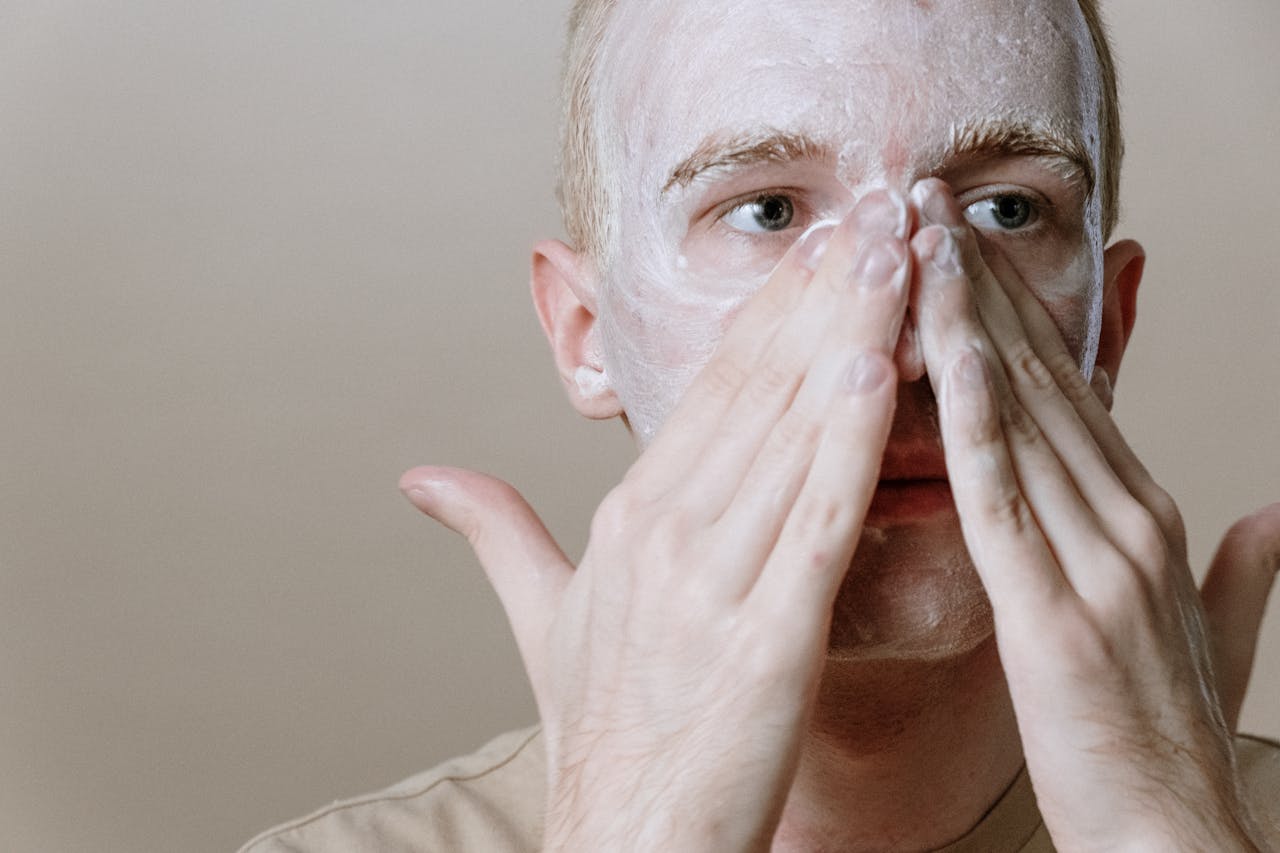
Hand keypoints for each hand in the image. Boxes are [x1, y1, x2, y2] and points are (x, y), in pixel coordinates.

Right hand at [401, 190, 912, 850]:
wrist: (628, 843)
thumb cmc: (603, 738)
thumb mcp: (541, 620)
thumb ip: (494, 532)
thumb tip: (423, 477)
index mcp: (629, 517)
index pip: (710, 387)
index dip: (769, 308)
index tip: (820, 243)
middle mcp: (665, 529)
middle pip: (755, 383)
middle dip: (821, 286)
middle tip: (876, 203)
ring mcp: (715, 577)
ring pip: (791, 426)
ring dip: (849, 325)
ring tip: (898, 244)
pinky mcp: (770, 632)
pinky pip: (818, 510)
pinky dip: (851, 427)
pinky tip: (885, 357)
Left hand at [908, 178, 1275, 850]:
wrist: (1175, 838)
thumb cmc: (1164, 740)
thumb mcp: (1211, 633)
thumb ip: (1247, 572)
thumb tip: (1277, 518)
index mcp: (1144, 518)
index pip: (1073, 389)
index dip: (1017, 310)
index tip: (966, 245)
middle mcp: (1126, 519)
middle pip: (1043, 378)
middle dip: (981, 286)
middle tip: (928, 205)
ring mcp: (1096, 560)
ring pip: (1020, 418)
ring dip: (966, 324)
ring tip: (920, 243)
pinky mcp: (1053, 612)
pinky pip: (1005, 499)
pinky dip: (975, 423)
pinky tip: (944, 360)